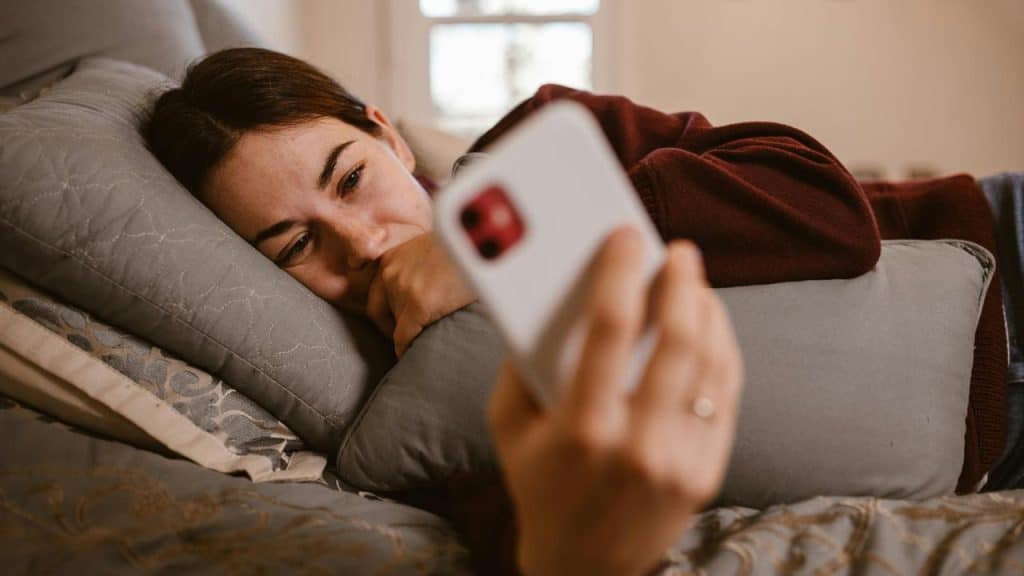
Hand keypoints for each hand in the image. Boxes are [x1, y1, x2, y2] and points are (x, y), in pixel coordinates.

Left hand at [366, 232, 476, 356]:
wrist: (482, 240)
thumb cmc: (468, 244)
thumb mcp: (435, 247)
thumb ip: (422, 263)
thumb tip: (430, 283)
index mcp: (393, 256)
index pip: (376, 291)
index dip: (386, 310)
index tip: (397, 321)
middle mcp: (390, 271)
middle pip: (377, 310)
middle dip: (388, 326)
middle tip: (403, 336)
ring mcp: (402, 288)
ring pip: (395, 325)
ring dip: (406, 335)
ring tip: (420, 343)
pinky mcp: (418, 305)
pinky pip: (403, 337)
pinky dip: (405, 349)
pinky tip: (412, 355)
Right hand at [487, 228, 743, 575]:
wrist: (583, 567)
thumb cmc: (538, 484)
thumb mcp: (507, 426)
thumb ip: (520, 361)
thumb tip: (552, 292)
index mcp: (581, 429)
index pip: (609, 330)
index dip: (620, 272)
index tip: (627, 235)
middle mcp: (637, 445)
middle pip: (675, 340)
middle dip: (681, 283)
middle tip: (678, 251)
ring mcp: (680, 462)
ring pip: (710, 363)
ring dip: (707, 310)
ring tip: (695, 281)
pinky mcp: (707, 472)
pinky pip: (725, 395)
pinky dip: (722, 349)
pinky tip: (710, 324)